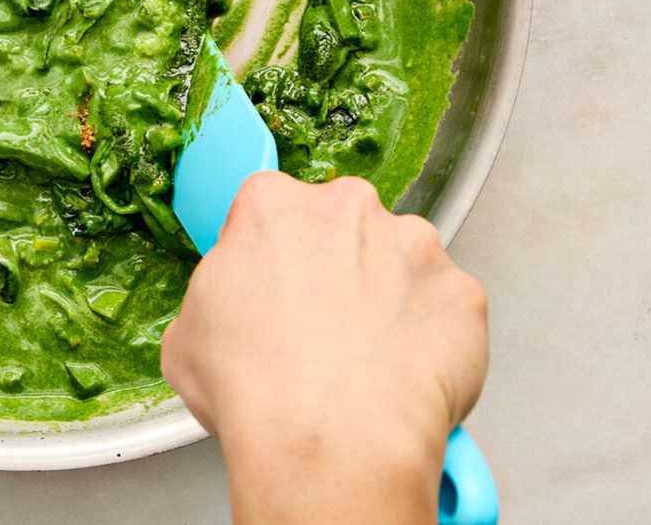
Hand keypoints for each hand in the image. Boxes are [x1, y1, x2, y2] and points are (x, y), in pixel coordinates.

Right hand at [161, 173, 487, 524]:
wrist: (332, 444)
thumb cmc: (257, 390)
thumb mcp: (186, 336)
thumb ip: (217, 298)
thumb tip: (230, 316)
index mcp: (273, 206)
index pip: (272, 211)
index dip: (273, 255)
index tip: (276, 289)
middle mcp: (348, 208)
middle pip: (344, 227)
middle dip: (337, 267)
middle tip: (323, 328)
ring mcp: (414, 247)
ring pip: (401, 262)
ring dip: (389, 297)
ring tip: (368, 360)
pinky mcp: (463, 294)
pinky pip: (448, 311)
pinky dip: (435, 339)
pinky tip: (407, 376)